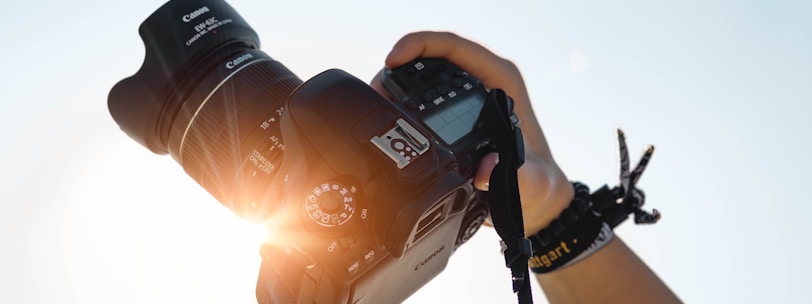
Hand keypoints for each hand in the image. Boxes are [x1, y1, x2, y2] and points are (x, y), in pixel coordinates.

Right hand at [370, 31, 573, 234]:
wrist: (535, 200)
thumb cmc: (537, 186)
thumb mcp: (531, 183)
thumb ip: (516, 176)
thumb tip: (487, 169)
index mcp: (501, 82)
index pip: (456, 48)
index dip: (420, 45)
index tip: (394, 59)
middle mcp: (483, 83)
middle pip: (432, 56)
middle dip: (399, 65)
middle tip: (375, 89)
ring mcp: (466, 97)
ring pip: (423, 74)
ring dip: (396, 83)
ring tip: (373, 102)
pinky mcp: (454, 114)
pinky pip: (422, 96)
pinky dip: (400, 102)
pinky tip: (384, 116)